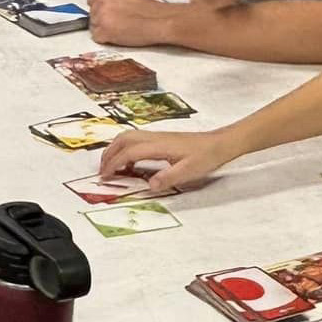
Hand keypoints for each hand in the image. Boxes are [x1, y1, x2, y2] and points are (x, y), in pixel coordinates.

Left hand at [87, 0, 166, 47]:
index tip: (107, 13)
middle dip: (102, 19)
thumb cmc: (149, 9)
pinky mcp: (103, 31)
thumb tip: (103, 3)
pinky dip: (106, 39)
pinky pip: (97, 37)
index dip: (100, 8)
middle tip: (117, 22)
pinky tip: (118, 36)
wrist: (158, 20)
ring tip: (120, 29)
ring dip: (104, 29)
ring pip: (93, 26)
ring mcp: (101, 15)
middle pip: (92, 13)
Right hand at [97, 128, 239, 192]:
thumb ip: (168, 178)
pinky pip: (136, 139)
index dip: (114, 163)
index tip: (105, 176)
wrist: (220, 143)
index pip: (128, 152)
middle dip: (109, 154)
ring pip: (128, 136)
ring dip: (115, 149)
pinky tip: (130, 161)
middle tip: (102, 171)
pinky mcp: (161, 138)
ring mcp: (157, 136)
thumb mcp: (189, 171)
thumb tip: (149, 185)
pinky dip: (125, 148)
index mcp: (158, 145)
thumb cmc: (206, 156)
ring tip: (111, 165)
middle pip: (123, 140)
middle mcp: (154, 137)